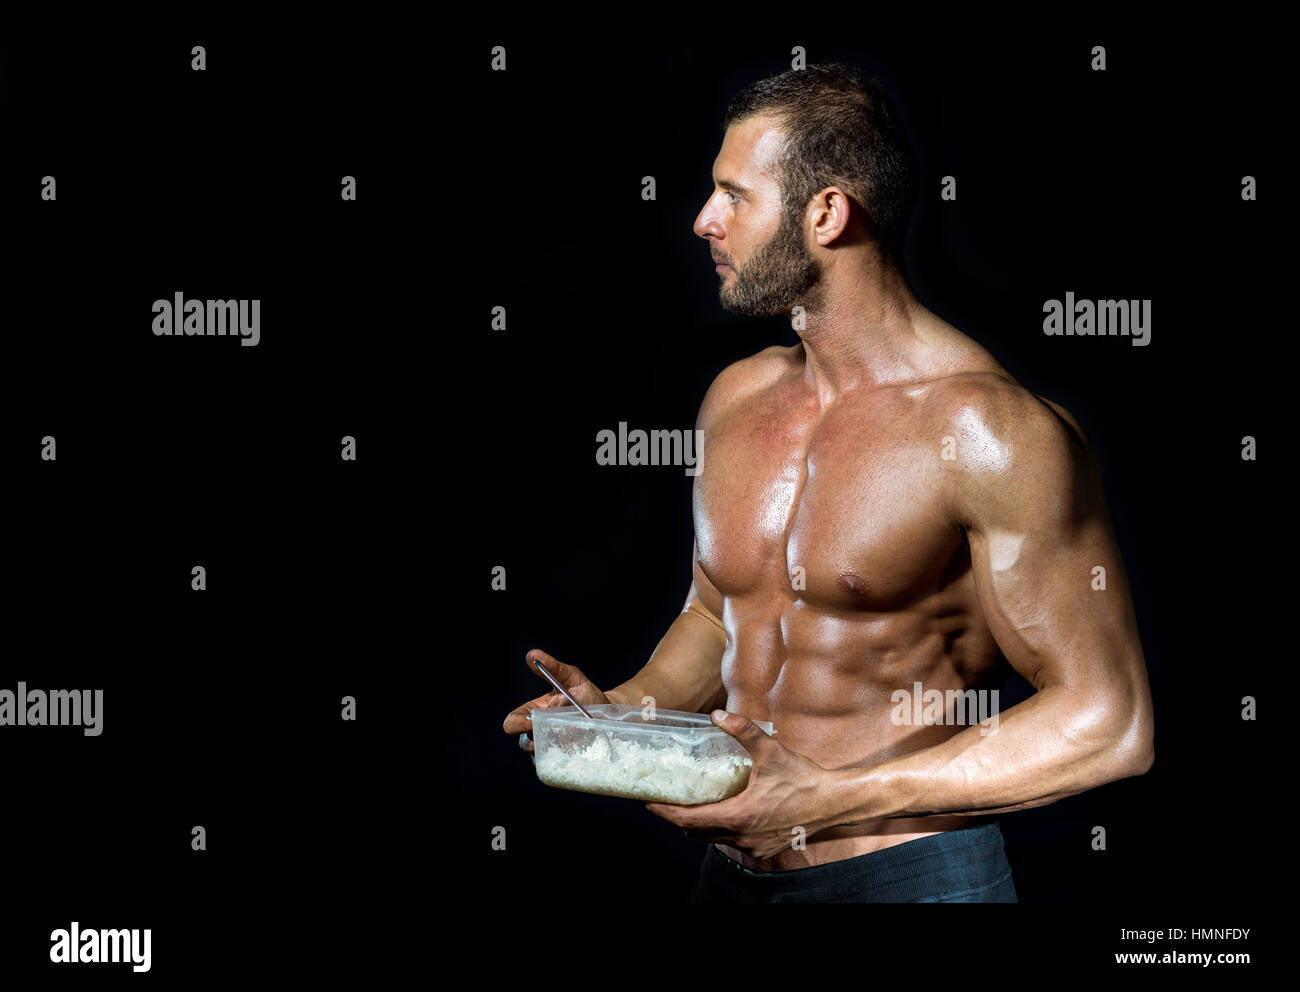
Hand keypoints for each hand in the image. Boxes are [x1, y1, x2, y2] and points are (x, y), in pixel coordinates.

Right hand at [502, 649, 613, 754]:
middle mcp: (539, 731)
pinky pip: (557, 765)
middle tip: (553, 732)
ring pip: (541, 755)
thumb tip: (533, 655)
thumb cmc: (586, 693)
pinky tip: (579, 749)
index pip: (514, 721)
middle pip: (524, 742)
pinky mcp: (564, 759)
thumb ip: (553, 668)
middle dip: (534, 740)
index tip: (529, 721)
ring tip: (574, 738)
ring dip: (554, 748)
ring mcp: (551, 747)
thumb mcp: (571, 677)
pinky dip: (565, 759)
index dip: (516, 723)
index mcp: (534, 711)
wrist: (609, 712)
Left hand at [643, 710, 843, 859]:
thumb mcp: (771, 750)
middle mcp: (742, 837)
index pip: (689, 820)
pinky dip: (721, 830)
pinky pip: (732, 842)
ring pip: (714, 840)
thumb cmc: (803, 778)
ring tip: (690, 805)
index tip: (650, 803)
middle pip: (696, 833)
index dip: (666, 812)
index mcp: (738, 817)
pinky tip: (723, 812)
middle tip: (665, 801)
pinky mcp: (764, 849)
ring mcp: (753, 846)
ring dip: (699, 825)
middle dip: (678, 818)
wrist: (834, 802)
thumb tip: (718, 715)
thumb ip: (743, 730)